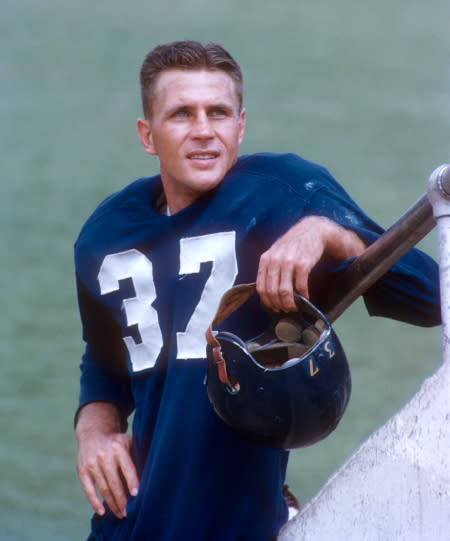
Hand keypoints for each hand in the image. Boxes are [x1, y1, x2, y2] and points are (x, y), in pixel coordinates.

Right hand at [75, 402, 138, 518]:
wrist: (93, 433)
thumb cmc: (116, 442)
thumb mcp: (128, 442)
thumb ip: (137, 454)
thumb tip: (151, 472)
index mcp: (118, 448)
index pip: (127, 468)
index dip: (132, 481)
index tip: (136, 495)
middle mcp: (104, 455)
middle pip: (114, 482)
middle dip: (122, 499)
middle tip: (128, 512)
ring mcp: (92, 463)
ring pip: (103, 488)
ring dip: (112, 503)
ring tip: (120, 514)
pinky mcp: (82, 470)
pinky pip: (88, 490)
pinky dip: (95, 502)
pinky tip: (102, 512)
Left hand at [256, 216, 365, 311]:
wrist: (312, 230)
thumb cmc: (293, 244)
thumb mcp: (276, 252)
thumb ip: (270, 269)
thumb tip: (268, 292)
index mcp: (265, 259)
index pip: (261, 287)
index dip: (267, 301)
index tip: (273, 307)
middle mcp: (275, 260)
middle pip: (272, 291)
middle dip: (279, 305)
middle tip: (285, 309)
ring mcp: (288, 262)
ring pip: (285, 291)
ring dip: (290, 303)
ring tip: (295, 306)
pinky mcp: (303, 264)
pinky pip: (300, 286)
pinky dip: (303, 296)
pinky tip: (306, 297)